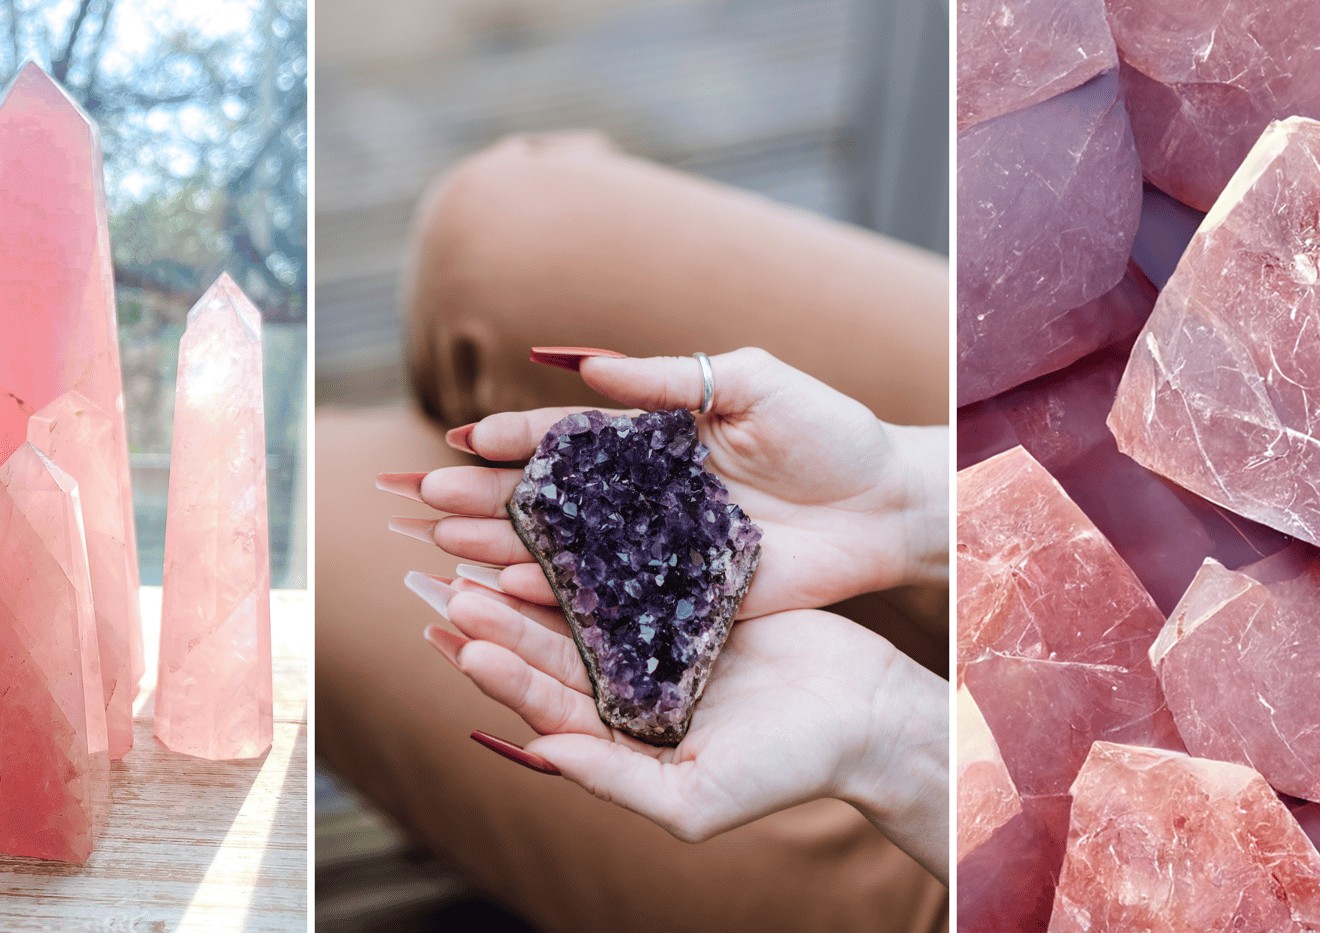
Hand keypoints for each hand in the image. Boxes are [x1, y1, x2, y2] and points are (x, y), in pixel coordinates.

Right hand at [382, 348, 947, 616]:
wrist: (890, 505)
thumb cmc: (829, 432)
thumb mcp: (750, 383)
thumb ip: (668, 378)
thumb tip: (578, 365)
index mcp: (656, 437)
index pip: (569, 437)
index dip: (514, 438)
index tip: (462, 442)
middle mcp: (645, 496)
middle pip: (550, 497)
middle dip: (485, 497)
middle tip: (420, 502)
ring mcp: (659, 549)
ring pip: (565, 551)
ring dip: (502, 549)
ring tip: (441, 548)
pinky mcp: (684, 597)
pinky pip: (611, 599)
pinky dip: (558, 600)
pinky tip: (509, 596)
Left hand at [417, 574, 948, 881]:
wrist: (871, 714)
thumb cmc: (790, 768)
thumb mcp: (696, 797)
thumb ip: (614, 779)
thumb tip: (540, 756)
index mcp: (622, 738)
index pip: (546, 705)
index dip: (502, 674)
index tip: (459, 643)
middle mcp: (630, 688)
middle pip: (550, 649)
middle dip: (499, 617)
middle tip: (448, 581)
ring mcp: (658, 640)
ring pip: (582, 606)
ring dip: (533, 578)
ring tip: (484, 546)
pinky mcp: (692, 598)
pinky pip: (633, 570)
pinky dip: (596, 550)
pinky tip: (564, 520)